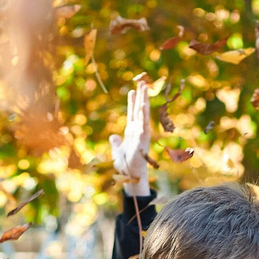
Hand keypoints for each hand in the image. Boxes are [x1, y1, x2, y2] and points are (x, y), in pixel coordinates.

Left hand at [110, 79, 152, 194]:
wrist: (130, 176)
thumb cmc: (126, 164)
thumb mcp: (118, 151)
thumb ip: (116, 142)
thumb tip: (113, 136)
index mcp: (132, 131)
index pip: (132, 113)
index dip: (132, 101)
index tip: (132, 89)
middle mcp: (138, 131)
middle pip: (140, 110)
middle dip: (141, 96)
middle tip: (142, 82)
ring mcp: (141, 136)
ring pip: (143, 116)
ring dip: (144, 103)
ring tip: (145, 90)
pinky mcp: (141, 143)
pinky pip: (143, 128)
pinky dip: (143, 119)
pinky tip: (143, 109)